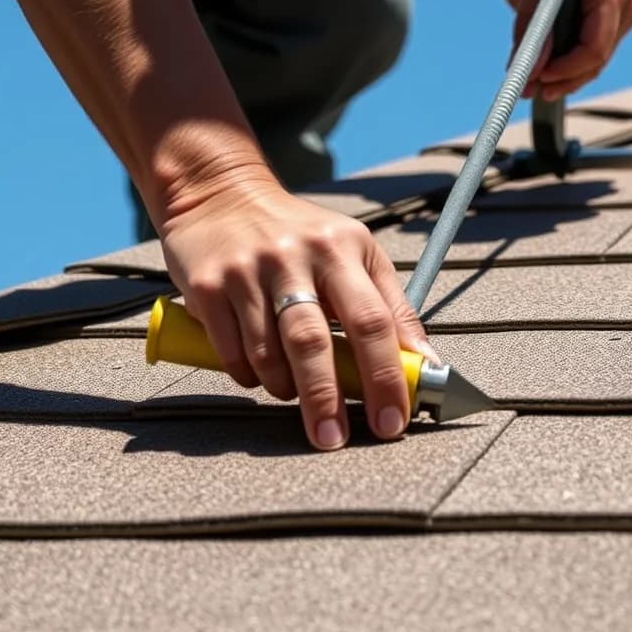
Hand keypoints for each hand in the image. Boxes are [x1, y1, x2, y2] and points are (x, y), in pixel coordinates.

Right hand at [158, 172, 431, 451]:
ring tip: (295, 396)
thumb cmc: (301, 235)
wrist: (220, 193)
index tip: (392, 421)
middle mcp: (295, 257)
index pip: (373, 321)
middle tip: (334, 438)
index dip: (386, 376)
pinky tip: (260, 374)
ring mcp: (247, 271)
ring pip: (268, 354)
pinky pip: (231, 352)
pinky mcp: (206, 285)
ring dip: (285, 388)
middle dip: (327, 399)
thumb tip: (425, 361)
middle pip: (314, 342)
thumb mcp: (355, 252)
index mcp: (342, 249)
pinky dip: (249, 376)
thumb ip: (392, 304)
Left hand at [501, 0, 631, 100]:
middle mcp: (622, 2)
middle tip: (525, 89)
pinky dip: (565, 67)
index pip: (595, 45)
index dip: (566, 68)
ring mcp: (619, 14)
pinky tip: (539, 74)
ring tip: (527, 85)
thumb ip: (532, 24)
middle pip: (596, 59)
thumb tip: (532, 66)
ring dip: (561, 78)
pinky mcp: (607, 23)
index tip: (535, 77)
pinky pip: (588, 55)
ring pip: (593, 63)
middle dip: (561, 78)